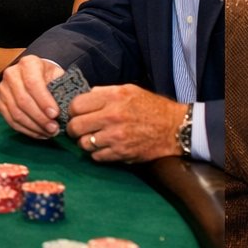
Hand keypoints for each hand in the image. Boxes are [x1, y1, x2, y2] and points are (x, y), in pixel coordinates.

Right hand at [0, 55, 64, 137]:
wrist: (33, 74)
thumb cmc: (49, 76)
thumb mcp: (57, 75)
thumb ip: (61, 87)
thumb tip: (66, 107)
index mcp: (28, 63)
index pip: (33, 84)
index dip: (44, 101)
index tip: (55, 114)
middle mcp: (11, 74)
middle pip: (23, 100)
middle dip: (40, 118)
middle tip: (54, 129)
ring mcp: (3, 89)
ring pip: (16, 113)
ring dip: (34, 127)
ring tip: (49, 133)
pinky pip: (11, 121)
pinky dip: (26, 130)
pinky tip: (39, 134)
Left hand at [67, 85, 186, 163]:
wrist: (174, 128)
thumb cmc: (152, 107)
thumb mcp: (129, 90)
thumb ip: (105, 92)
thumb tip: (84, 98)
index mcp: (113, 97)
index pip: (76, 105)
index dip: (72, 111)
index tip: (76, 114)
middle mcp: (112, 116)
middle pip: (75, 126)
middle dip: (74, 129)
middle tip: (79, 129)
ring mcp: (115, 136)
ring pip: (83, 144)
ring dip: (85, 142)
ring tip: (94, 139)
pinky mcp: (121, 153)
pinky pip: (96, 156)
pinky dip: (97, 153)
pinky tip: (105, 147)